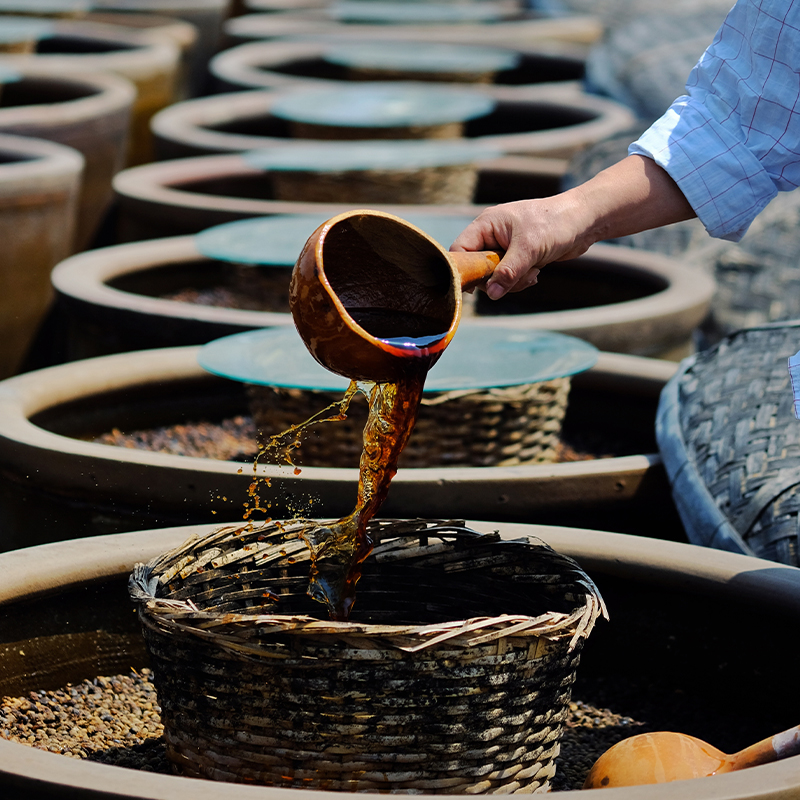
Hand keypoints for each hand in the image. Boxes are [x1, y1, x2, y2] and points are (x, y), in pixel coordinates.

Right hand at [450, 195, 593, 299]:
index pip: (460, 250)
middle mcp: (491, 235)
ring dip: (512, 281)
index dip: (463, 269)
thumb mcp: (529, 249)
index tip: (475, 286)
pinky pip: (508, 277)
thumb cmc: (556, 224)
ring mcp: (504, 247)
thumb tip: (491, 295)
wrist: (585, 221)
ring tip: (531, 273)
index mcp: (486, 224)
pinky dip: (520, 280)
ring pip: (494, 276)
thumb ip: (508, 272)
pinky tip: (535, 272)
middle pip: (477, 268)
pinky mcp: (517, 257)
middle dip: (496, 279)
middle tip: (515, 278)